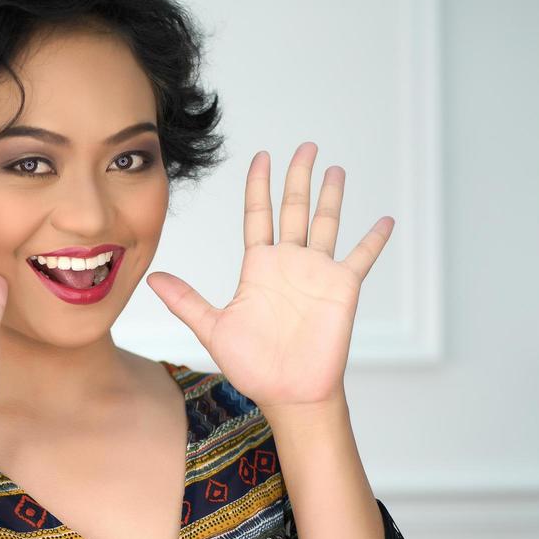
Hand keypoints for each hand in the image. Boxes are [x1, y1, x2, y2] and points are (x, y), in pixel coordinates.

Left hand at [145, 144, 393, 409]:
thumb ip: (185, 300)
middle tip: (305, 145)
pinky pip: (361, 257)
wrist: (288, 393)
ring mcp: (317, 274)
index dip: (259, 185)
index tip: (261, 155)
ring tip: (335, 168)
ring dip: (332, 196)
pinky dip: (374, 239)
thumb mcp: (213, 328)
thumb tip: (152, 278)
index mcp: (258, 267)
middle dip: (298, 176)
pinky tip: (386, 219)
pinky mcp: (342, 289)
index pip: (258, 215)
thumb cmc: (252, 366)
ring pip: (327, 223)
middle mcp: (289, 264)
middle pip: (295, 208)